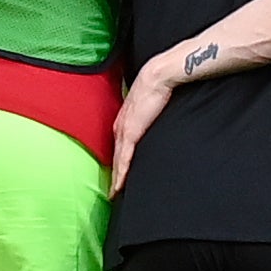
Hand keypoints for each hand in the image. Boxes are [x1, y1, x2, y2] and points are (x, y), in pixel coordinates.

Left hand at [105, 56, 181, 193]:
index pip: (118, 147)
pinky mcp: (131, 133)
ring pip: (118, 161)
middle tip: (112, 192)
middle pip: (115, 157)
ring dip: (116, 178)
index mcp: (124, 121)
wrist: (157, 77)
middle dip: (114, 174)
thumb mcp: (148, 105)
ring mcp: (124, 131)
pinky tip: (119, 185)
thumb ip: (147, 116)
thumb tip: (153, 122)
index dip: (117, 163)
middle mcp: (119, 127)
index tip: (117, 176)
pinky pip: (124, 158)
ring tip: (115, 194)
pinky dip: (121, 173)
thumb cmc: (156, 88)